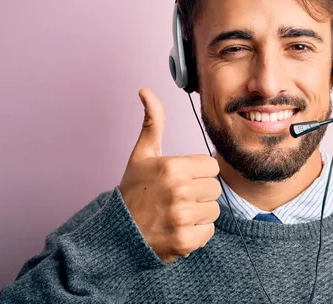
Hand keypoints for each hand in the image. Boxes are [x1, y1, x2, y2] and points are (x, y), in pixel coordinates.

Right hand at [118, 88, 220, 262]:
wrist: (117, 233)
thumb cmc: (134, 191)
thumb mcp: (142, 155)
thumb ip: (152, 122)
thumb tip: (146, 91)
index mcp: (173, 167)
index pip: (212, 167)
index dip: (198, 173)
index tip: (181, 179)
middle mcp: (179, 191)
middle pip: (215, 189)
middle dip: (199, 193)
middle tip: (177, 198)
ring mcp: (182, 218)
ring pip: (214, 210)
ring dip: (199, 214)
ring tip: (176, 213)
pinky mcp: (185, 241)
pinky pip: (209, 232)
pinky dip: (196, 234)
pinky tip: (177, 229)